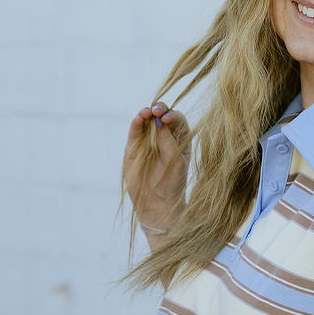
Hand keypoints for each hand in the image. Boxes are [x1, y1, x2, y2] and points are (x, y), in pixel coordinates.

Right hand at [123, 101, 190, 232]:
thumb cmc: (172, 183)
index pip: (177, 120)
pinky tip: (138, 119)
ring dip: (146, 114)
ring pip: (146, 122)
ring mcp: (148, 142)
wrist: (158, 204)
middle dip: (160, 110)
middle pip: (161, 116)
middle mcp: (164, 137)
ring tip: (146, 112)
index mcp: (179, 139)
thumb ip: (168, 141)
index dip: (172, 115)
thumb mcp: (175, 161)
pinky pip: (135, 132)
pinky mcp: (134, 149)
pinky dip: (136, 124)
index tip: (168, 119)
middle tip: (157, 111)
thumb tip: (159, 120)